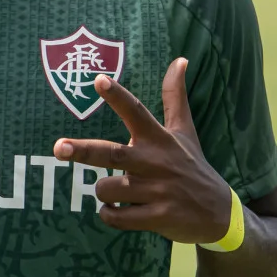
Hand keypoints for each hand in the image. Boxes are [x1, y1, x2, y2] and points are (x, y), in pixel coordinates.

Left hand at [53, 58, 232, 244]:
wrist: (218, 213)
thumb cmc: (192, 165)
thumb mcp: (184, 130)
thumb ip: (175, 96)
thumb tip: (180, 59)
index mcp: (160, 139)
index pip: (137, 112)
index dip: (117, 96)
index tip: (98, 79)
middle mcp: (157, 162)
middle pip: (113, 155)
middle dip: (83, 151)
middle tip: (58, 147)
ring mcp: (159, 191)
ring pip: (109, 190)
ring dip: (103, 193)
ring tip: (115, 192)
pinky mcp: (159, 217)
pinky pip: (117, 217)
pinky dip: (109, 215)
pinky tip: (116, 211)